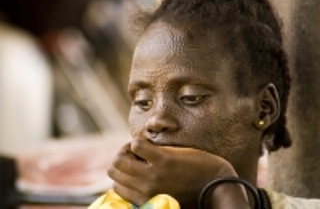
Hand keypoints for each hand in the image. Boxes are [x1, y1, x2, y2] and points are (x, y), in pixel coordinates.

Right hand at [107, 139, 237, 207]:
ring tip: (142, 147)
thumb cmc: (190, 188)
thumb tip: (132, 170)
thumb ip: (146, 189)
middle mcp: (144, 191)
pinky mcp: (164, 161)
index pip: (115, 186)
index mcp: (143, 200)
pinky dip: (139, 140)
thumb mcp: (163, 194)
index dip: (123, 171)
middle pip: (113, 170)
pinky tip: (150, 142)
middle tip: (137, 153)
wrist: (216, 184)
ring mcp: (153, 176)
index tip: (135, 163)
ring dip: (127, 149)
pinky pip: (137, 145)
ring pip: (119, 159)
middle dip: (121, 158)